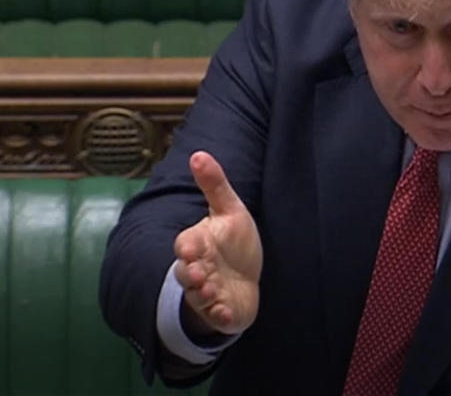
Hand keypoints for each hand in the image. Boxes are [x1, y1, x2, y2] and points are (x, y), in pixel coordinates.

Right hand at [174, 151, 262, 335]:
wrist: (244, 279)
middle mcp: (199, 270)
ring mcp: (209, 292)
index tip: (190, 247)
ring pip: (198, 296)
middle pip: (186, 273)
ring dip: (203, 295)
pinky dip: (221, 316)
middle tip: (199, 272)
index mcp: (198, 245)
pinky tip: (227, 314)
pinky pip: (218, 316)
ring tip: (211, 291)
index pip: (186, 244)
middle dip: (191, 274)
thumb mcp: (229, 210)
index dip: (187, 247)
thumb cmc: (234, 243)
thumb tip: (198, 154)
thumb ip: (215, 185)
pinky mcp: (222, 311)